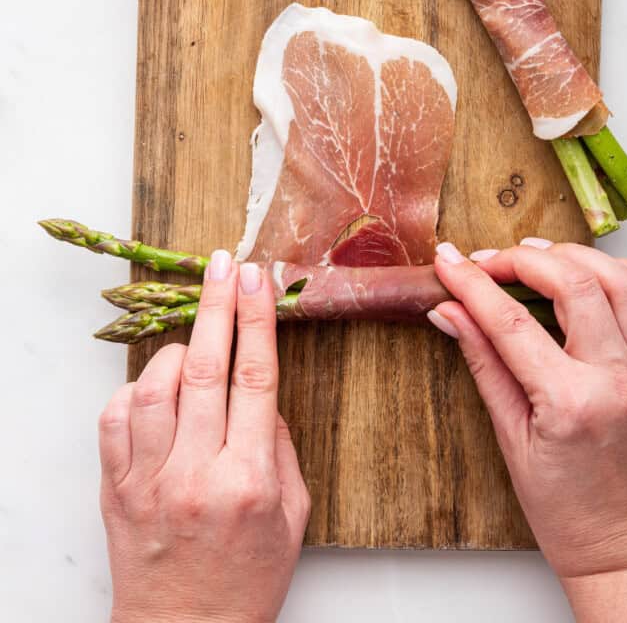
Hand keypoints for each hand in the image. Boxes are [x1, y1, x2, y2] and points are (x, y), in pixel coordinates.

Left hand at [99, 251, 309, 622]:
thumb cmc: (247, 580)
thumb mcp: (294, 516)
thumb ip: (280, 446)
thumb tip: (260, 392)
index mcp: (248, 479)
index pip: (255, 377)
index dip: (256, 319)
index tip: (256, 278)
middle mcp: (195, 473)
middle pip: (206, 368)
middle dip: (216, 305)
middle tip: (222, 263)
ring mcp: (148, 479)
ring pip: (155, 385)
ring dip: (178, 350)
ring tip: (197, 342)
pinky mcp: (114, 487)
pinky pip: (114, 418)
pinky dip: (136, 390)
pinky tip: (157, 391)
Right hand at [429, 240, 626, 619]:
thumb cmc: (573, 515)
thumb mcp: (512, 442)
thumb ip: (484, 366)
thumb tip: (450, 315)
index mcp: (572, 403)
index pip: (510, 321)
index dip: (472, 283)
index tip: (447, 263)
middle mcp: (618, 378)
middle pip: (572, 283)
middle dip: (521, 259)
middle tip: (487, 261)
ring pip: (623, 280)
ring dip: (575, 256)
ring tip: (537, 257)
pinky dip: (623, 275)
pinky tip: (592, 275)